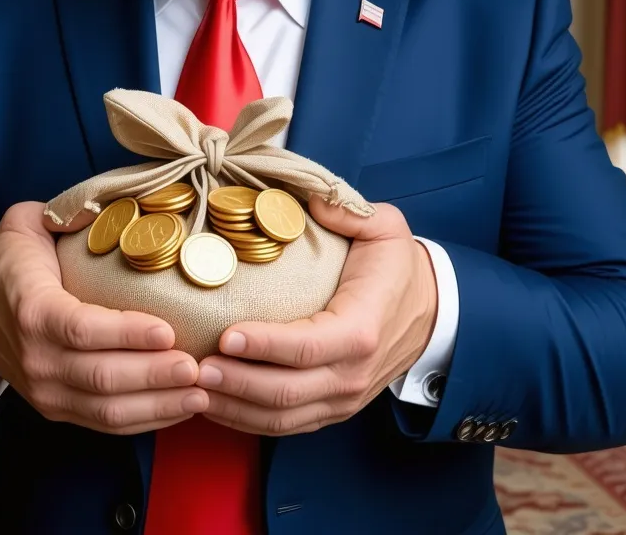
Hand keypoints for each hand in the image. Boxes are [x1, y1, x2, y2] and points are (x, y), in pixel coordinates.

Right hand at [0, 201, 208, 434]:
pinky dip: (144, 420)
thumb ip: (64, 211)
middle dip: (154, 375)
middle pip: (101, 377)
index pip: (81, 328)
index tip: (167, 329)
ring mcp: (45, 390)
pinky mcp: (57, 408)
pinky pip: (103, 423)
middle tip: (197, 366)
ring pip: (106, 409)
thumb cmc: (9, 261)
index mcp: (31, 310)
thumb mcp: (25, 223)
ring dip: (157, 405)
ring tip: (199, 392)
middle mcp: (36, 358)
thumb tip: (106, 204)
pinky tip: (178, 407)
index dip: (125, 334)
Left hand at [195, 199, 437, 436]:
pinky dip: (247, 421)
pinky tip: (216, 403)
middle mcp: (351, 373)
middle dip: (236, 382)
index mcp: (361, 329)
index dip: (263, 345)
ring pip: (282, 417)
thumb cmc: (398, 268)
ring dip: (234, 407)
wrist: (431, 311)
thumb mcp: (386, 226)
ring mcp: (342, 397)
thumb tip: (311, 200)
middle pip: (286, 391)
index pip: (306, 346)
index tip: (225, 335)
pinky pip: (286, 425)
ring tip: (194, 388)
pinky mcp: (332, 408)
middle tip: (194, 367)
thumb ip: (348, 211)